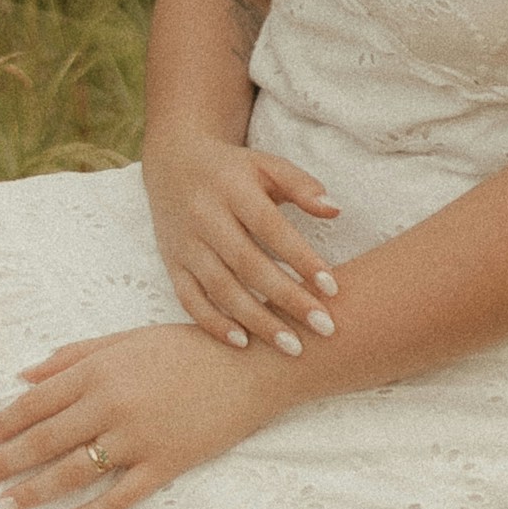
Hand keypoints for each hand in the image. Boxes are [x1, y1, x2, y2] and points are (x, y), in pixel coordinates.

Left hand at [0, 324, 259, 508]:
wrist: (250, 365)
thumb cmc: (187, 347)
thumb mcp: (126, 339)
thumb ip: (73, 356)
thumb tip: (23, 375)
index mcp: (99, 370)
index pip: (37, 402)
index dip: (4, 423)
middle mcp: (111, 404)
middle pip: (45, 439)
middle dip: (3, 461)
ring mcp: (138, 438)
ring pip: (73, 471)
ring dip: (33, 490)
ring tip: (3, 505)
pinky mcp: (165, 464)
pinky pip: (120, 496)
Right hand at [143, 130, 341, 349]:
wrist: (172, 162)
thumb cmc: (233, 170)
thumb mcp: (266, 165)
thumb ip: (301, 185)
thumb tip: (335, 210)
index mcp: (232, 188)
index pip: (270, 227)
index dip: (301, 258)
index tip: (332, 288)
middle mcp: (205, 216)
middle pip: (247, 263)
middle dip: (287, 299)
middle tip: (324, 328)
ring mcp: (185, 243)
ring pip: (220, 287)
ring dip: (256, 320)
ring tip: (292, 346)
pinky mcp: (172, 263)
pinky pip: (189, 298)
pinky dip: (213, 323)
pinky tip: (242, 342)